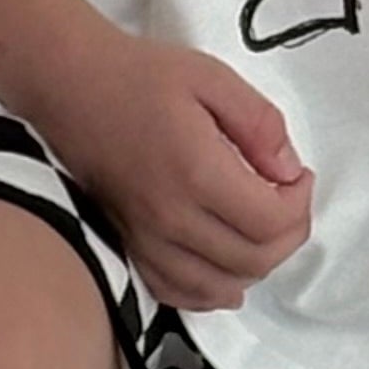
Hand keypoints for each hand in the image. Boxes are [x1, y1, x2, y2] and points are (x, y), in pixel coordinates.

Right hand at [24, 31, 313, 312]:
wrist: (68, 86)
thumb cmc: (137, 76)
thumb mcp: (213, 78)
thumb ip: (260, 124)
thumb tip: (288, 171)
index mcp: (196, 172)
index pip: (271, 222)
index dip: (300, 205)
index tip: (298, 177)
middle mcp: (170, 216)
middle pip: (253, 260)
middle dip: (287, 235)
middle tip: (287, 199)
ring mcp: (145, 238)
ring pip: (219, 286)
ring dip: (254, 266)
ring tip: (259, 229)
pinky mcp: (127, 244)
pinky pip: (175, 292)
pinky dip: (210, 291)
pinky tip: (225, 271)